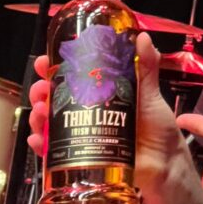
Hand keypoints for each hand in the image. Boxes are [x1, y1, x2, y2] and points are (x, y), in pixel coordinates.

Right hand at [28, 34, 188, 189]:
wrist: (165, 165)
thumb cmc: (159, 129)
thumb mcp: (150, 94)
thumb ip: (147, 67)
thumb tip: (143, 38)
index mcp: (102, 94)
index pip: (72, 77)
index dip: (55, 69)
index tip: (46, 62)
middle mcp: (89, 114)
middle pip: (55, 99)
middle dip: (41, 92)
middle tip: (41, 89)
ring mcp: (84, 135)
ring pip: (50, 123)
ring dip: (38, 116)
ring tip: (40, 112)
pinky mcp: (82, 157)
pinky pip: (54, 152)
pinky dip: (41, 145)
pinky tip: (38, 139)